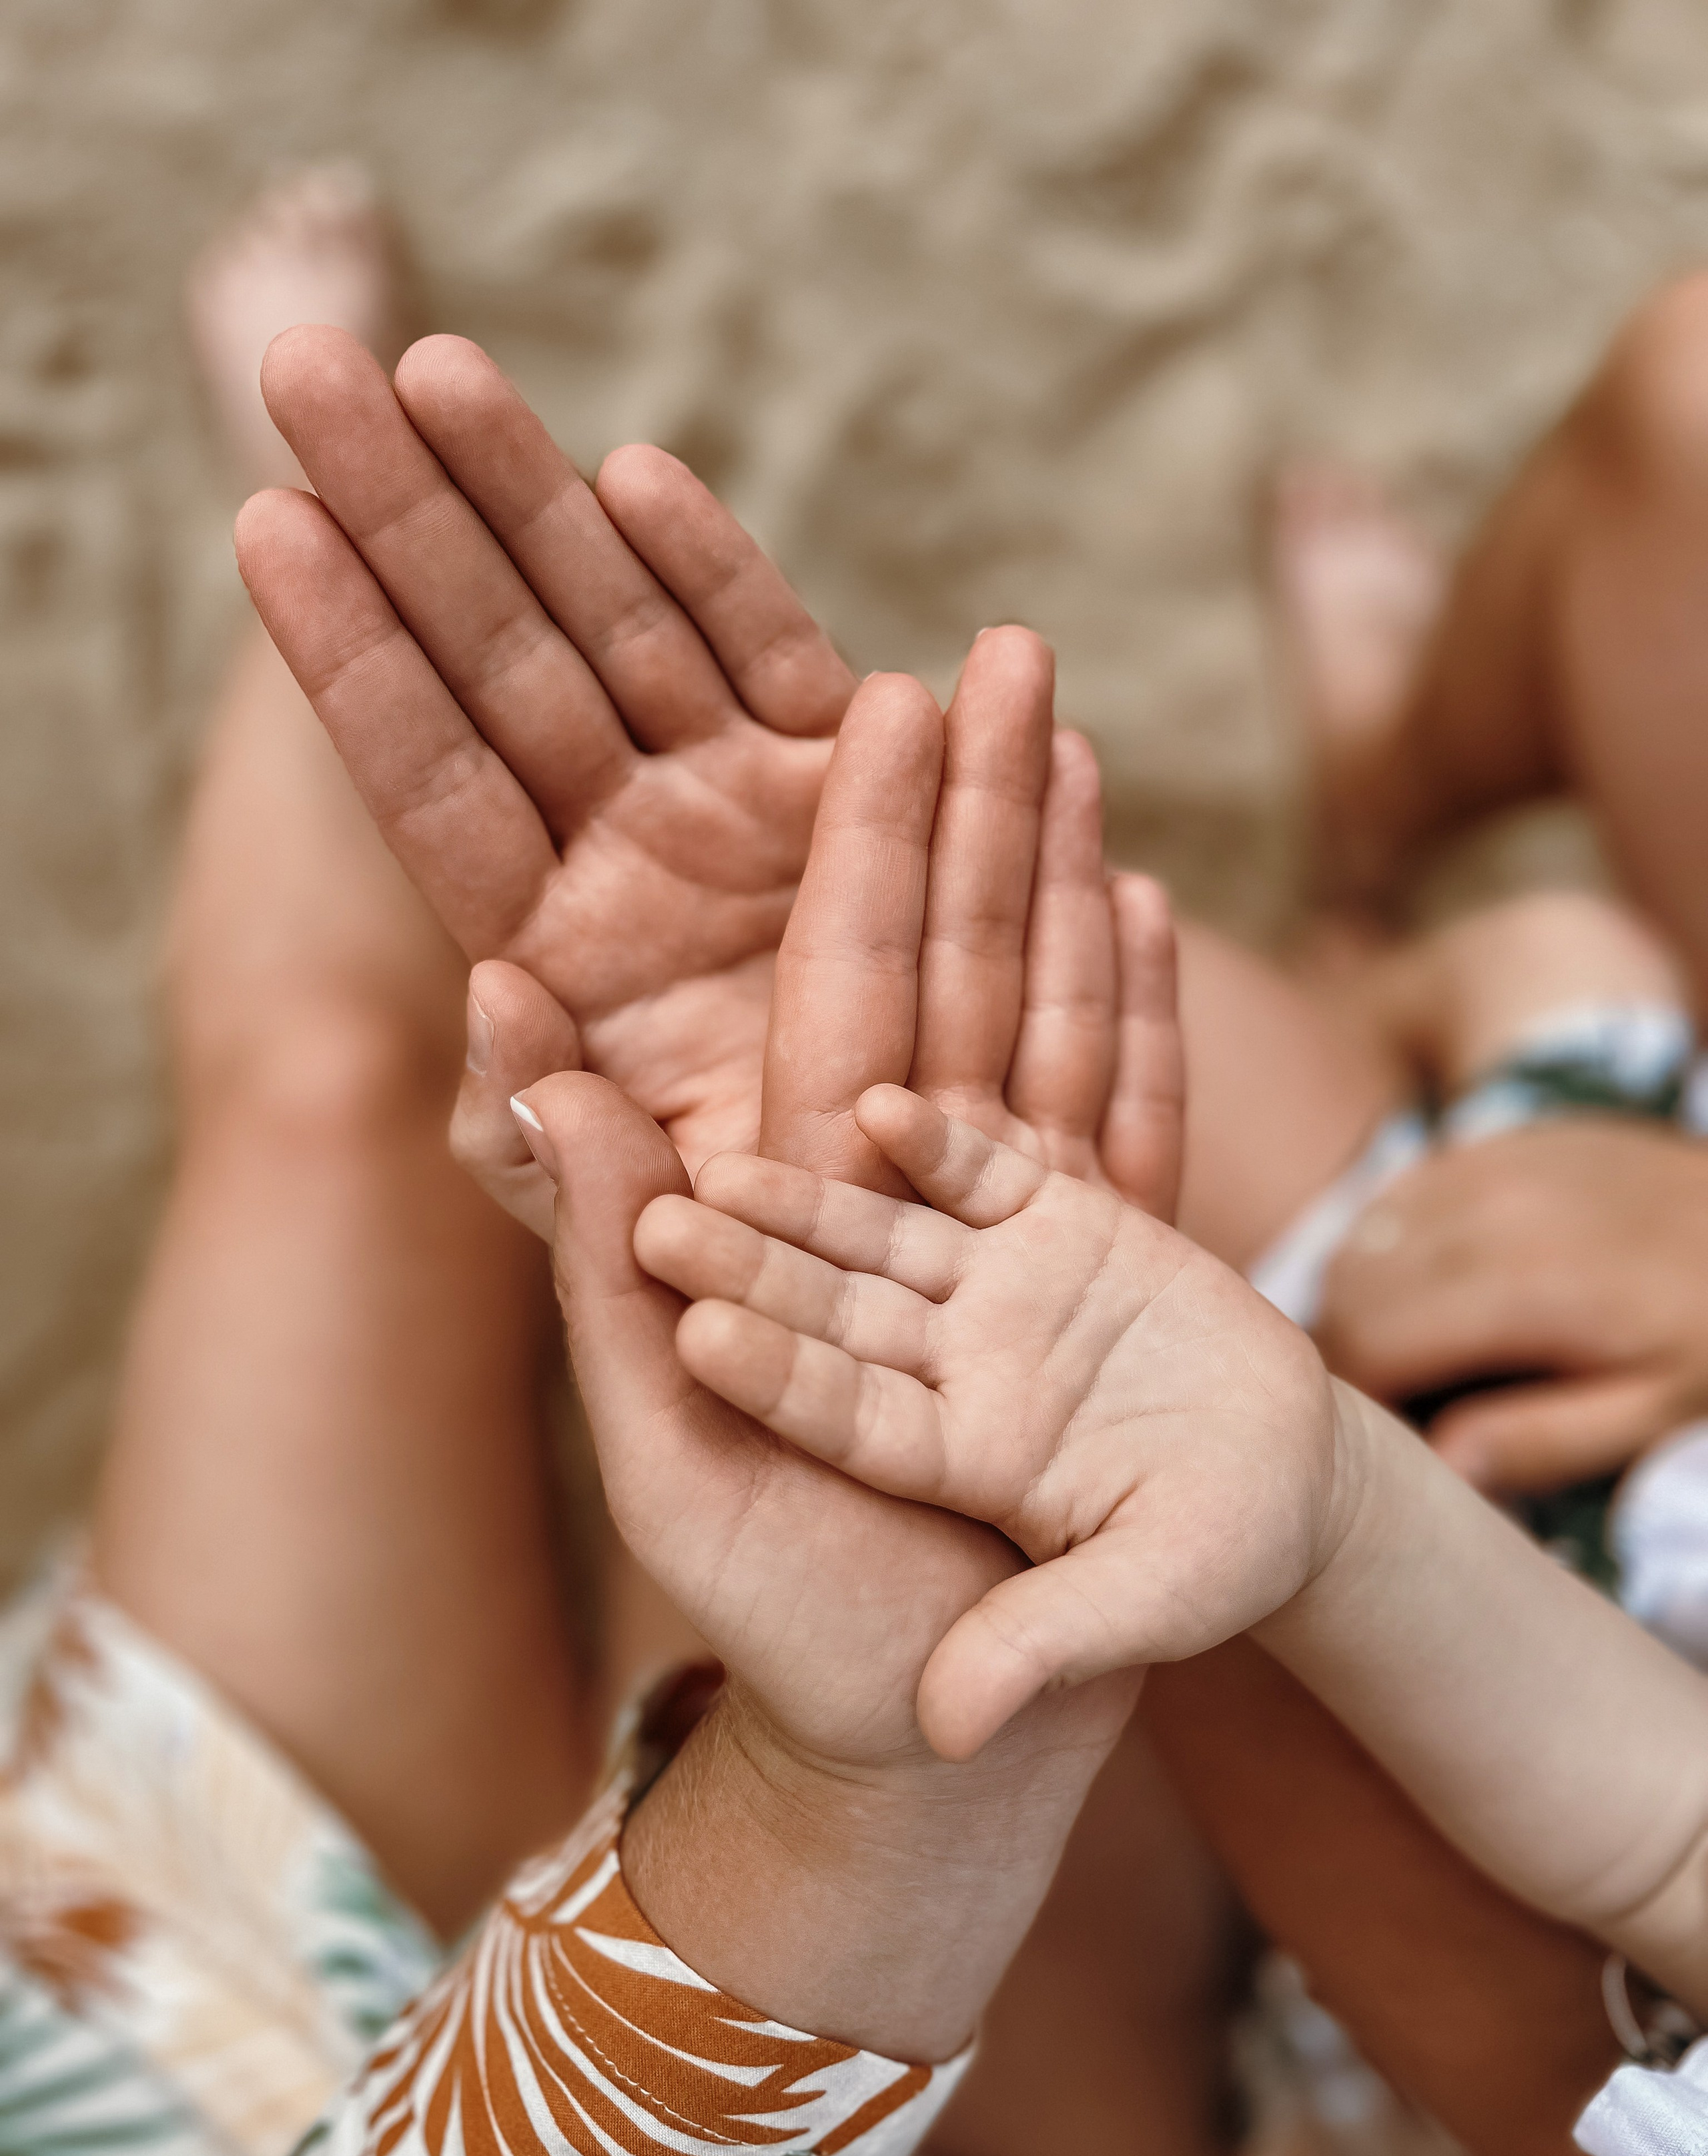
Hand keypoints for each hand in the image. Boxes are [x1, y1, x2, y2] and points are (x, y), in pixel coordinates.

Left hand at [236, 329, 1177, 1222]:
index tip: (266, 530)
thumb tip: (497, 1004)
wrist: (923, 1205)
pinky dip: (712, 571)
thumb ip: (548, 1145)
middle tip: (315, 378)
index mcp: (547, 939)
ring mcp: (725, 793)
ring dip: (532, 498)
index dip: (354, 659)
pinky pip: (768, 655)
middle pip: (496, 661)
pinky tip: (634, 477)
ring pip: (613, 622)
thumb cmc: (758, 1227)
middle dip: (411, 519)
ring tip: (437, 371)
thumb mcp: (641, 1214)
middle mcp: (621, 842)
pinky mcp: (839, 774)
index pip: (430, 778)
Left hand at [511, 671, 1142, 2050]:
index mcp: (778, 1223)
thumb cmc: (798, 1634)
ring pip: (1033, 1018)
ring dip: (1046, 874)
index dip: (820, 868)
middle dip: (948, 819)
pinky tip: (1135, 890)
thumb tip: (534, 1088)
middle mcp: (886, 1208)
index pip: (797, 1013)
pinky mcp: (1096, 1292)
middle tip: (953, 658)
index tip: (821, 713)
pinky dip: (1136, 1013)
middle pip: (929, 977)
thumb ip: (605, 1282)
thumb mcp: (683, 1462)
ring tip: (1057, 726)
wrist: (944, 1729)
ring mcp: (1003, 1239)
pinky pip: (1121, 1120)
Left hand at [636, 1084, 1345, 1759]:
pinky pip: (988, 1178)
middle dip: (750, 1269)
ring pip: (888, 1238)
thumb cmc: (1215, 1564)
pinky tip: (877, 1109)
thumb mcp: (1135, 1610)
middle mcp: (957, 1371)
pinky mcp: (1066, 1227)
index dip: (774, 1374)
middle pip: (836, 1316)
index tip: (692, 1334)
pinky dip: (940, 1146)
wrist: (1289, 1485)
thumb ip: (1040, 1647)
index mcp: (951, 1464)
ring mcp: (1004, 1295)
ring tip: (725, 1161)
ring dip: (811, 1200)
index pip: (840, 1417)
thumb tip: (950, 1731)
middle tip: (655, 1220)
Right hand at [1318, 1120, 1707, 1493]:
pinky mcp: (1493, 1141)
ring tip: (1408, 1352)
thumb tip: (1441, 1461)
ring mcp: (1486, 1163)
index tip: (1385, 1436)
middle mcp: (1488, 1209)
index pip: (1369, 1341)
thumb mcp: (1654, 1411)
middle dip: (1348, 1353)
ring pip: (1358, 1240)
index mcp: (1523, 1286)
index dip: (1357, 1398)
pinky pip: (1393, 1197)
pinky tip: (1429, 1287)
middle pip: (1346, 1289)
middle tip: (1390, 1402)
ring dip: (1358, 1300)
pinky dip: (1384, 1247)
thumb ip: (1545, 1440)